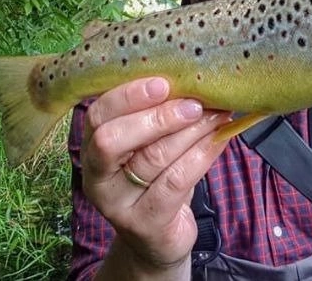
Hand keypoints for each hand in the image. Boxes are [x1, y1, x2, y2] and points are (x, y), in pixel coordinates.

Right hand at [80, 77, 230, 276]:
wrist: (159, 237)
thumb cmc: (156, 178)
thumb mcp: (148, 145)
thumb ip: (156, 114)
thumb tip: (190, 75)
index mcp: (92, 146)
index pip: (98, 115)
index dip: (128, 96)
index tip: (164, 82)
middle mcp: (96, 176)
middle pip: (113, 139)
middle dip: (157, 116)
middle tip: (195, 104)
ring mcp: (117, 204)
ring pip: (152, 158)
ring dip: (190, 132)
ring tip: (216, 115)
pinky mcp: (145, 223)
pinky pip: (175, 183)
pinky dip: (201, 156)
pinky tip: (219, 140)